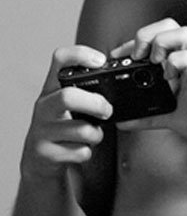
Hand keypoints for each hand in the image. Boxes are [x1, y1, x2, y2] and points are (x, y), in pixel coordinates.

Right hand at [20, 46, 112, 180]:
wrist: (39, 160)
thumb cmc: (62, 126)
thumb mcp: (68, 103)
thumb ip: (85, 89)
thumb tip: (117, 79)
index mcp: (52, 88)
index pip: (60, 59)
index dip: (81, 55)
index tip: (101, 61)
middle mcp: (44, 106)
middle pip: (68, 97)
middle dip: (95, 104)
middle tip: (107, 110)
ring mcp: (42, 130)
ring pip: (81, 130)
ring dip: (96, 134)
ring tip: (93, 134)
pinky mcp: (46, 154)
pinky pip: (80, 152)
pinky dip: (88, 152)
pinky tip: (81, 149)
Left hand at [111, 19, 186, 152]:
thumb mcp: (173, 116)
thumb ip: (148, 116)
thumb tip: (124, 120)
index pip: (161, 35)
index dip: (138, 41)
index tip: (121, 56)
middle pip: (170, 25)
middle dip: (147, 35)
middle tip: (136, 57)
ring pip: (180, 31)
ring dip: (160, 44)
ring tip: (153, 64)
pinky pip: (185, 56)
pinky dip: (172, 65)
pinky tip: (169, 82)